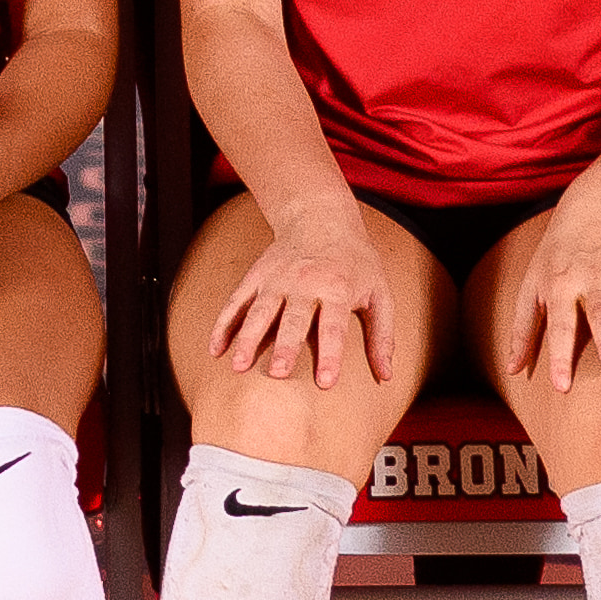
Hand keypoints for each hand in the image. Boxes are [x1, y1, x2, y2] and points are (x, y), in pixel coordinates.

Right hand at [208, 198, 398, 389]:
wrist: (321, 217)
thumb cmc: (355, 262)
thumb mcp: (379, 293)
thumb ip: (382, 335)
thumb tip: (386, 376)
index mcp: (338, 288)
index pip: (334, 326)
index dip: (330, 354)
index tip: (325, 382)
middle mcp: (305, 283)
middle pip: (293, 319)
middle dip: (285, 346)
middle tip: (277, 374)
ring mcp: (276, 279)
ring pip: (259, 312)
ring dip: (247, 338)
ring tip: (238, 366)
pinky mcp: (256, 276)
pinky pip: (237, 302)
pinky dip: (224, 325)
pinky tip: (215, 349)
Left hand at [494, 197, 600, 387]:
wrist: (593, 212)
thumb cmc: (556, 258)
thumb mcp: (532, 287)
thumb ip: (523, 330)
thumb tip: (511, 370)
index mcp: (560, 285)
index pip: (559, 326)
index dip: (558, 357)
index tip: (561, 387)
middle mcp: (590, 279)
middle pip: (599, 313)